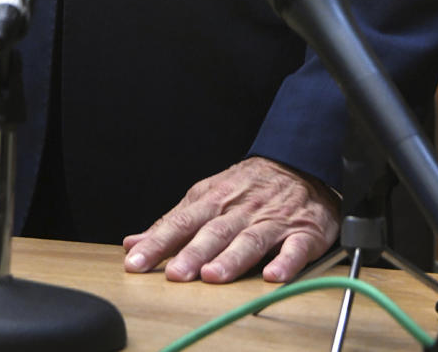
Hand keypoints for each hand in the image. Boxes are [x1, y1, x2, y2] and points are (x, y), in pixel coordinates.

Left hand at [122, 157, 339, 283]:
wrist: (299, 163)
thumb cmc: (247, 187)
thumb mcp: (207, 196)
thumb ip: (172, 222)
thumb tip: (134, 243)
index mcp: (213, 201)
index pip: (180, 222)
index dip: (157, 242)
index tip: (136, 262)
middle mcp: (240, 210)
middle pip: (213, 232)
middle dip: (192, 253)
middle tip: (174, 274)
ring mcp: (272, 220)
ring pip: (249, 240)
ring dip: (231, 258)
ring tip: (214, 275)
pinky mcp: (303, 232)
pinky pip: (295, 248)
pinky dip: (286, 262)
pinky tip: (274, 276)